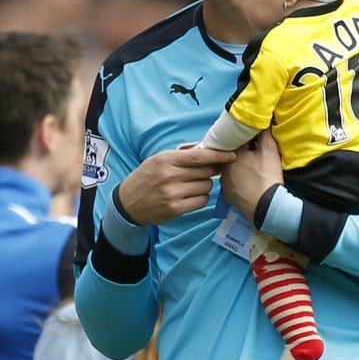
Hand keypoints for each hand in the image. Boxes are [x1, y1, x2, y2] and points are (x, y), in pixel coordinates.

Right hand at [118, 147, 235, 224]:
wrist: (128, 202)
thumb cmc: (147, 177)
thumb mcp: (159, 160)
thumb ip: (182, 156)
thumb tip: (208, 151)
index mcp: (166, 159)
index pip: (199, 156)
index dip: (218, 155)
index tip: (231, 155)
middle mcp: (169, 175)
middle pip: (206, 171)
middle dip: (212, 170)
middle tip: (208, 171)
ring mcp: (172, 193)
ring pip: (206, 186)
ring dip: (205, 185)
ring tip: (193, 184)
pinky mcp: (175, 208)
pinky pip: (201, 201)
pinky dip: (201, 198)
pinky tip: (191, 195)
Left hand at [220, 130, 283, 222]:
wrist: (267, 207)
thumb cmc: (267, 177)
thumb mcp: (269, 151)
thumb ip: (264, 133)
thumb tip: (262, 122)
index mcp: (231, 153)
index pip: (234, 139)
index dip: (243, 138)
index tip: (251, 139)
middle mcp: (222, 167)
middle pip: (229, 154)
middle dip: (238, 152)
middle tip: (251, 153)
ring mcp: (223, 182)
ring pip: (228, 169)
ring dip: (236, 167)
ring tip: (250, 168)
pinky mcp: (227, 195)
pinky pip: (230, 183)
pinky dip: (237, 180)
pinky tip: (246, 182)